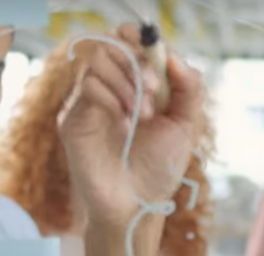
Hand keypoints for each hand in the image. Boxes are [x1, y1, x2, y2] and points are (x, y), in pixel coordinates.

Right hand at [58, 23, 202, 228]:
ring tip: (143, 115)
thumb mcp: (185, 126)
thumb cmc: (160, 168)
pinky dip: (112, 99)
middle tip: (155, 92)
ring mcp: (91, 102)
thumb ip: (189, 90)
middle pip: (114, 44)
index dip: (148, 44)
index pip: (134, 43)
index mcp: (140, 86)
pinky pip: (88, 86)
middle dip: (139, 63)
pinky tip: (125, 126)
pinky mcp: (74, 117)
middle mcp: (113, 89)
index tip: (165, 65)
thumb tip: (174, 57)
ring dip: (128, 83)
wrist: (137, 205)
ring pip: (99, 61)